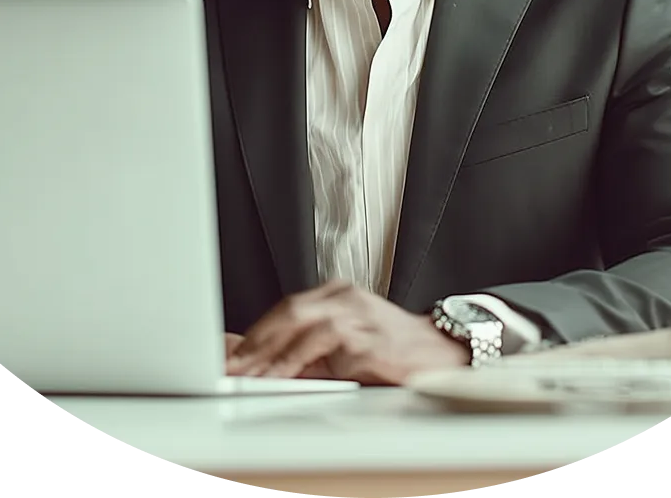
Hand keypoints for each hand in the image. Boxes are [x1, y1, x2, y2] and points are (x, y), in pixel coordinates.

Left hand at [225, 281, 470, 384]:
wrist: (437, 349)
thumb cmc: (390, 347)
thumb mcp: (343, 345)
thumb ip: (307, 352)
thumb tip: (264, 364)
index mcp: (337, 294)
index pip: (286, 307)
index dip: (256, 331)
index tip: (232, 353)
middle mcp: (346, 298)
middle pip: (291, 311)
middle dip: (258, 341)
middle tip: (235, 365)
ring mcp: (360, 316)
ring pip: (308, 326)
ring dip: (277, 355)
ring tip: (256, 375)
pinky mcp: (372, 340)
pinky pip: (335, 350)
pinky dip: (310, 363)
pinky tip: (293, 377)